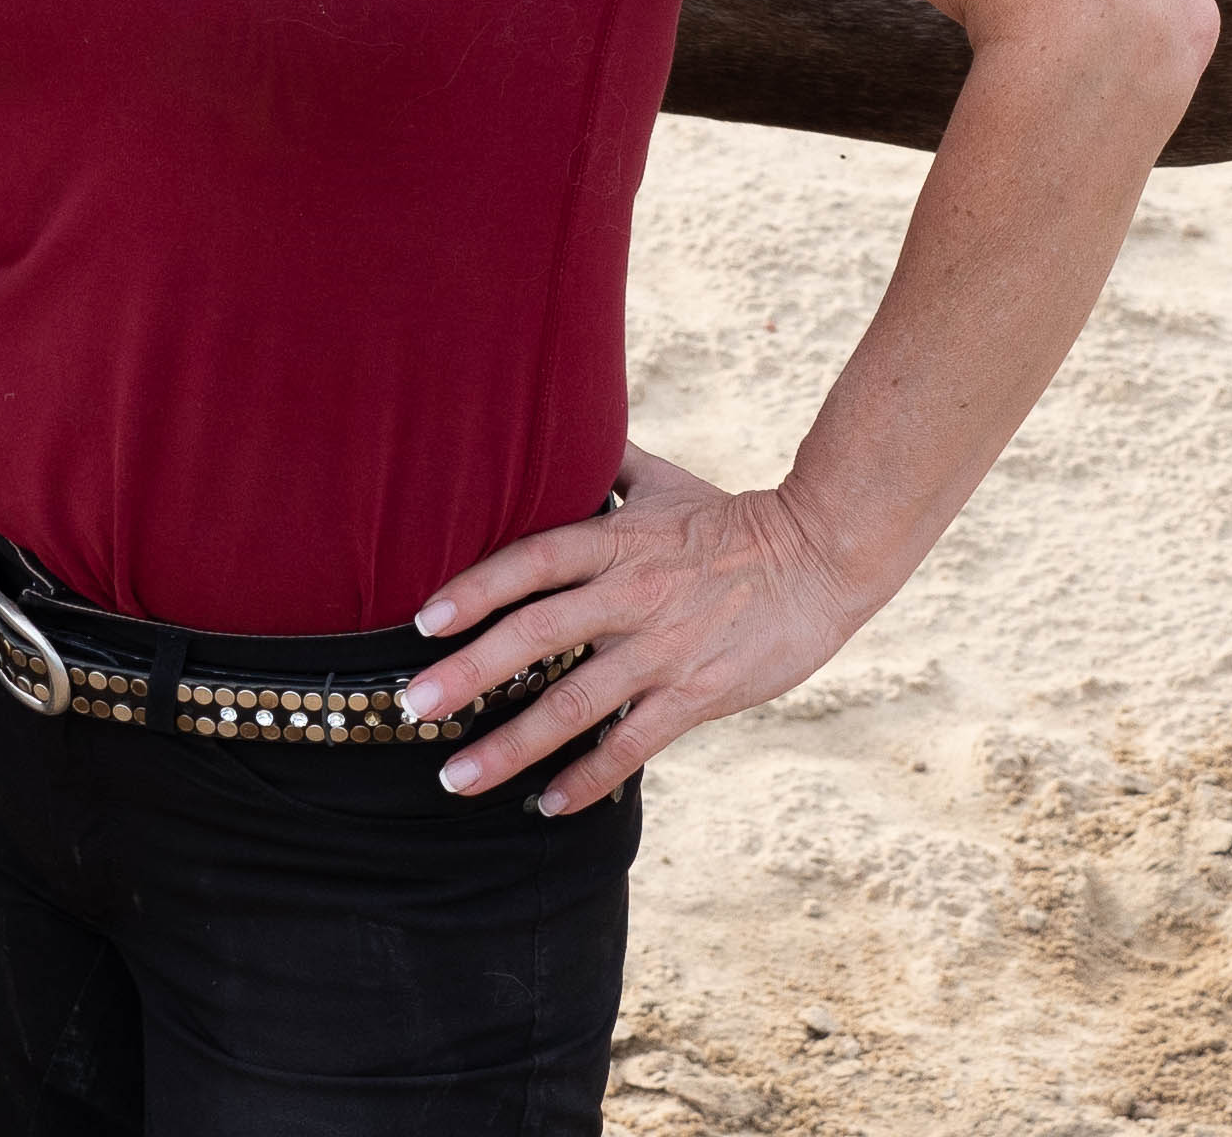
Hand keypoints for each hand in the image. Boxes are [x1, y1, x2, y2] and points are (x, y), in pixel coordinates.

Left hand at [396, 447, 868, 816]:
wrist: (822, 557)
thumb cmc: (732, 519)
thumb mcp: (664, 481)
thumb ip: (606, 466)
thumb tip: (558, 428)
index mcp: (616, 542)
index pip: (530, 562)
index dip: (474, 589)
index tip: (421, 622)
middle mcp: (630, 597)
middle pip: (535, 637)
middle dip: (467, 676)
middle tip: (409, 709)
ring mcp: (662, 651)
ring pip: (573, 704)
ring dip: (510, 746)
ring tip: (456, 777)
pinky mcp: (696, 695)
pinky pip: (632, 745)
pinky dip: (587, 778)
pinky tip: (546, 804)